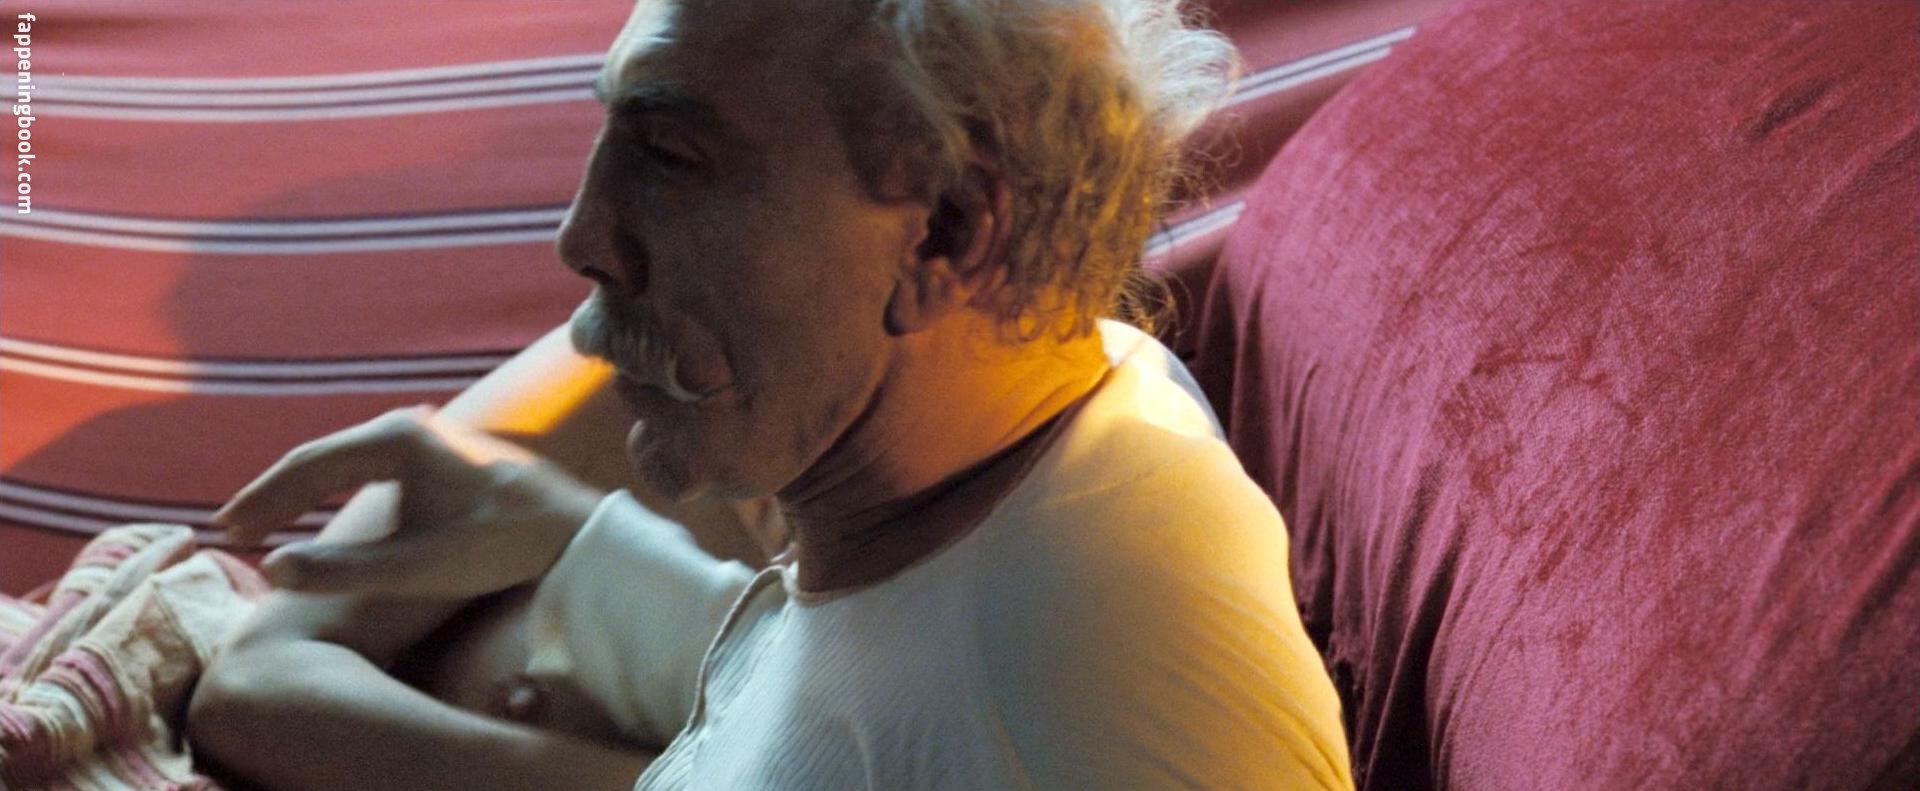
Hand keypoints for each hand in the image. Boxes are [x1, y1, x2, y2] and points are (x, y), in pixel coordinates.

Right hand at [215, 405, 605, 597]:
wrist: (575, 530)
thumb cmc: (504, 547)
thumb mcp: (421, 567)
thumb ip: (345, 570)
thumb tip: (272, 568)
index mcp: (397, 440)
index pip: (308, 465)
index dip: (262, 499)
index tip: (225, 531)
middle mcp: (410, 426)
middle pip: (322, 458)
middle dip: (274, 494)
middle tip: (230, 530)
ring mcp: (427, 436)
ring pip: (345, 460)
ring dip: (304, 491)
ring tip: (264, 523)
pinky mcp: (441, 453)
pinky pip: (369, 465)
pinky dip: (337, 488)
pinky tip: (321, 511)